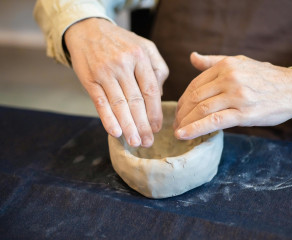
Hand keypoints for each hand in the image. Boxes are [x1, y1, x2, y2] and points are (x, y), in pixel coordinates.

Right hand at [64, 18, 168, 146]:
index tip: (157, 128)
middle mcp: (123, 64)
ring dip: (128, 127)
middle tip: (148, 142)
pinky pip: (101, 102)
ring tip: (135, 142)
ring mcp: (105, 72)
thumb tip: (160, 95)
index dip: (155, 112)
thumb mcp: (145, 47)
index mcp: (140, 56)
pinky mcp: (90, 79)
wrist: (88, 29)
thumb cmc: (121, 43)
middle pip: (136, 101)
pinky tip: (115, 132)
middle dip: (143, 125)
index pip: (151, 90)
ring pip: (119, 104)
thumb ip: (158, 68)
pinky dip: (108, 119)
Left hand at [174, 52, 291, 139]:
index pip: (195, 84)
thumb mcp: (240, 62)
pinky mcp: (244, 113)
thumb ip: (213, 61)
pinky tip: (183, 135)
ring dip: (185, 122)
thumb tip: (192, 57)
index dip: (183, 99)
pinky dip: (196, 129)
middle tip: (175, 124)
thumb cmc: (265, 77)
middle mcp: (229, 78)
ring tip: (178, 131)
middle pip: (195, 97)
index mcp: (226, 66)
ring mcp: (237, 95)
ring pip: (202, 109)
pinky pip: (214, 121)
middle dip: (181, 112)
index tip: (178, 111)